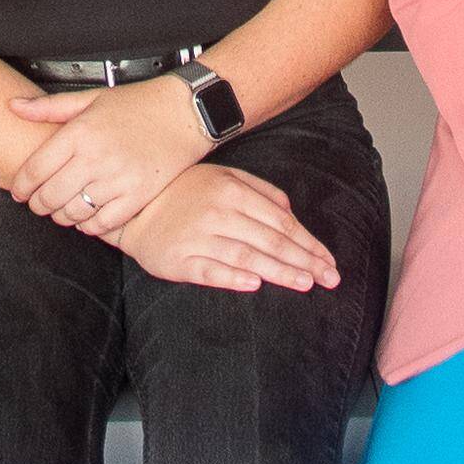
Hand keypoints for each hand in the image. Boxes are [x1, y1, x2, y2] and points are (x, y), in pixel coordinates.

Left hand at [6, 75, 217, 238]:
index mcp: (79, 133)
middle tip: (38, 204)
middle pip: (50, 196)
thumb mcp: (90, 98)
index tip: (19, 192)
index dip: (20, 187)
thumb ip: (48, 106)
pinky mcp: (137, 195)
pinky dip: (89, 226)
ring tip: (61, 211)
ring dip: (62, 216)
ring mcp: (117, 179)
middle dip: (38, 205)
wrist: (183, 112)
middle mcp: (95, 157)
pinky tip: (87, 218)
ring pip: (74, 213)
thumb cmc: (138, 104)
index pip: (34, 170)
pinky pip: (103, 223)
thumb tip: (14, 106)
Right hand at [108, 164, 341, 293]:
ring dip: (279, 272)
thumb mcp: (224, 177)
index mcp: (232, 191)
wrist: (134, 209)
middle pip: (269, 241)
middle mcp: (218, 213)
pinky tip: (256, 286)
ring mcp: (197, 237)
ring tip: (305, 284)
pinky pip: (210, 271)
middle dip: (304, 261)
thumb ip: (261, 192)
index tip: (329, 261)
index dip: (308, 243)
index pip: (280, 222)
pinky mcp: (179, 260)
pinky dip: (233, 279)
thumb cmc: (186, 192)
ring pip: (247, 257)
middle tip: (329, 279)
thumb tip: (291, 215)